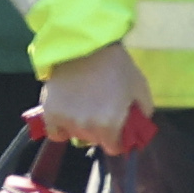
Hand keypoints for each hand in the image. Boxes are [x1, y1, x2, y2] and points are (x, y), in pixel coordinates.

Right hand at [38, 41, 153, 154]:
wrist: (85, 44)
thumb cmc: (116, 65)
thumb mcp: (140, 88)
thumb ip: (142, 114)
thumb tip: (137, 129)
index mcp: (110, 125)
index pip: (114, 148)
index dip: (118, 139)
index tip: (117, 129)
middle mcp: (87, 127)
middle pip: (95, 140)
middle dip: (101, 131)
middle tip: (102, 111)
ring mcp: (66, 120)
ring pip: (76, 135)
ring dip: (82, 127)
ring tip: (85, 106)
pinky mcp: (50, 112)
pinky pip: (55, 133)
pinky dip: (61, 128)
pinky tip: (67, 115)